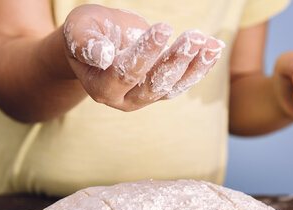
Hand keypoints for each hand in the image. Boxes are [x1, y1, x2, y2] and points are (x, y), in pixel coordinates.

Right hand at [63, 4, 223, 110]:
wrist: (98, 40)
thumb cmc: (87, 32)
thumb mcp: (79, 29)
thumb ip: (86, 43)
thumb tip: (103, 57)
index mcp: (101, 87)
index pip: (125, 73)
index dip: (145, 52)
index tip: (162, 28)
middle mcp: (124, 99)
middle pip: (153, 84)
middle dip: (175, 60)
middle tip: (194, 38)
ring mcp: (145, 98)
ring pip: (172, 86)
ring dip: (194, 66)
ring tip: (211, 44)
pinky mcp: (160, 91)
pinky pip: (182, 83)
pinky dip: (199, 67)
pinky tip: (214, 49)